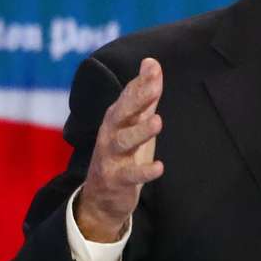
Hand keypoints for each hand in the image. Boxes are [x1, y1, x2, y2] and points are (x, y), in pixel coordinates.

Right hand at [75, 58, 164, 242]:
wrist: (101, 197)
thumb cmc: (122, 153)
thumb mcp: (134, 122)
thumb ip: (144, 96)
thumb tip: (151, 62)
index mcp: (116, 118)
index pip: (128, 96)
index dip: (140, 82)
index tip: (152, 66)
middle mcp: (110, 134)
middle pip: (121, 114)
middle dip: (136, 99)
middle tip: (154, 87)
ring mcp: (111, 157)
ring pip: (123, 141)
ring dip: (140, 131)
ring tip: (158, 121)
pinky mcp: (115, 179)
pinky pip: (130, 175)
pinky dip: (144, 171)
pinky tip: (159, 167)